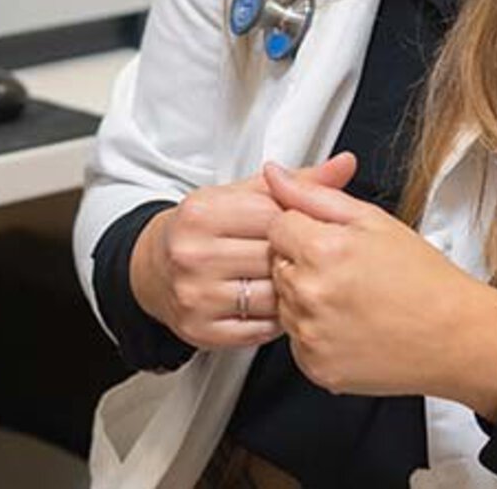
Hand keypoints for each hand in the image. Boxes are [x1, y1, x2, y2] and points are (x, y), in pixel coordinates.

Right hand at [129, 153, 357, 351]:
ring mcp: (195, 295)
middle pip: (274, 258)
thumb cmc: (203, 230)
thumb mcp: (241, 195)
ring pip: (272, 297)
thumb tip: (343, 166)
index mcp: (202, 213)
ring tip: (284, 279)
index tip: (298, 228)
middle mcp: (193, 253)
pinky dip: (274, 320)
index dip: (296, 225)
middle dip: (293, 259)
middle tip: (295, 256)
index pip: (274, 217)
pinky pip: (260, 330)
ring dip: (288, 292)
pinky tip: (270, 303)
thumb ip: (296, 183)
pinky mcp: (201, 330)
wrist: (153, 269)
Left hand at [263, 163, 496, 415]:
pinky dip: (316, 332)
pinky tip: (350, 325)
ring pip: (284, 303)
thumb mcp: (372, 219)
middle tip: (348, 271)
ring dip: (306, 298)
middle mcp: (310, 294)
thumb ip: (314, 193)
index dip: (304, 228)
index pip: (276, 226)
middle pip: (277, 264)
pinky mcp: (317, 367)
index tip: (331, 242)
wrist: (457, 338)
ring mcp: (311, 335)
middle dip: (303, 262)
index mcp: (321, 250)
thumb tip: (275, 174)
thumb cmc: (424, 280)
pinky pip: (297, 340)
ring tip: (352, 299)